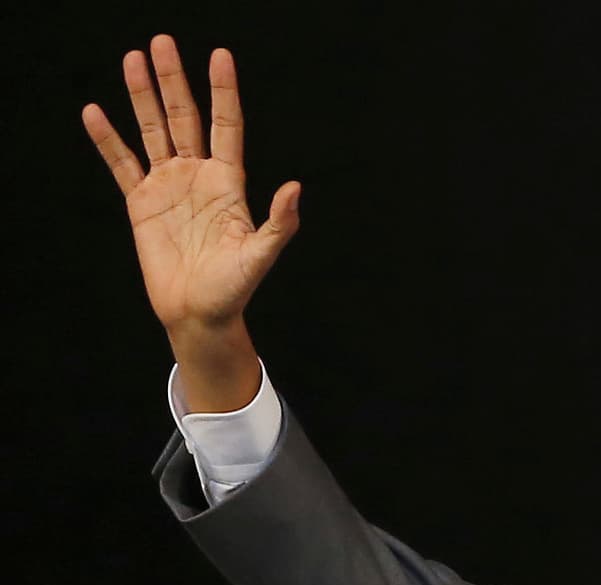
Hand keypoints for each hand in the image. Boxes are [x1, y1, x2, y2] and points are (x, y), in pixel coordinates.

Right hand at [82, 35, 298, 409]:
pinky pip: (122, 164)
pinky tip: (95, 112)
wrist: (199, 314)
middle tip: (162, 43)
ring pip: (153, 131)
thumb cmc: (234, 289)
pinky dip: (108, 139)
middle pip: (185, 118)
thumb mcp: (261, 255)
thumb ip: (279, 222)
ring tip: (133, 58)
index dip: (222, 92)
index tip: (220, 55)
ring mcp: (168, 187)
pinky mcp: (141, 204)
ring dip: (142, 96)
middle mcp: (198, 177)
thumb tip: (295, 187)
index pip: (226, 125)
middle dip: (174, 80)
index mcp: (229, 183)